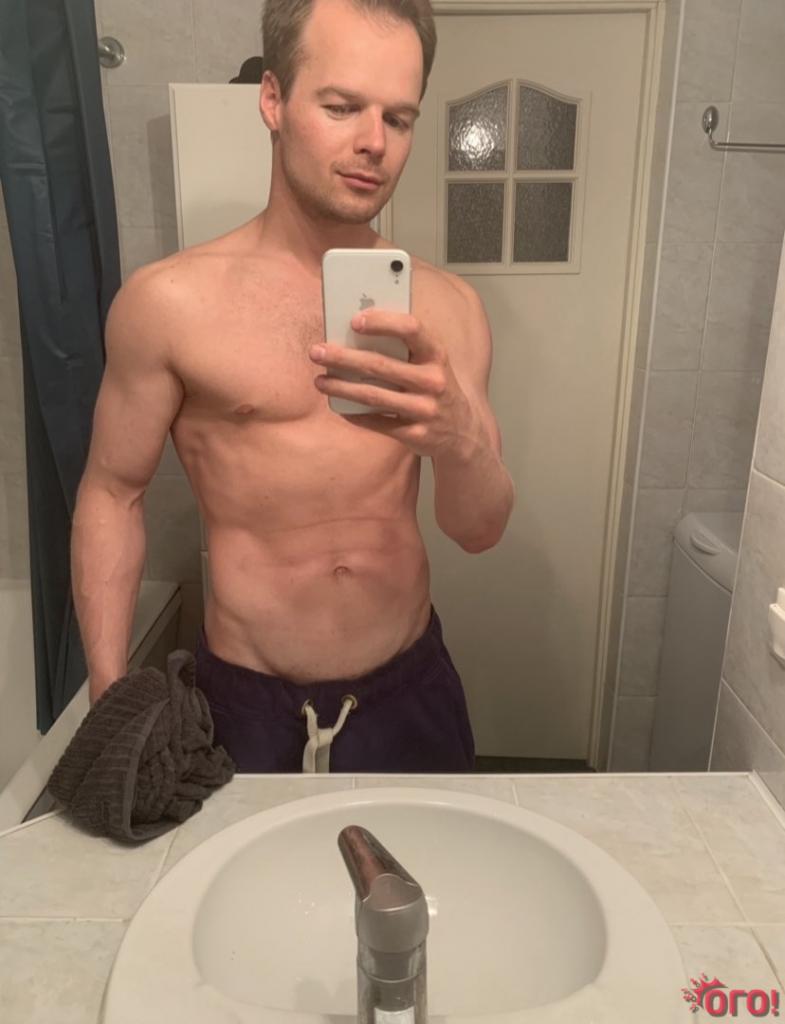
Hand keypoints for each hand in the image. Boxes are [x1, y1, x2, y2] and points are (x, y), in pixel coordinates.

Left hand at [309, 308, 475, 458]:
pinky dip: (354, 415)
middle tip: (317, 351)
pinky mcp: (416, 434)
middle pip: (380, 365)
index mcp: (437, 355)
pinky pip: (377, 423)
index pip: (411, 329)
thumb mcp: (432, 363)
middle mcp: (433, 381)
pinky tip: (338, 406)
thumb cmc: (438, 388)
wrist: (465, 433)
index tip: (354, 320)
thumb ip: (406, 347)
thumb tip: (358, 330)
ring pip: (373, 396)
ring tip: (320, 381)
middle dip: (343, 357)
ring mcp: (425, 410)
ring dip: (341, 387)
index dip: (382, 322)